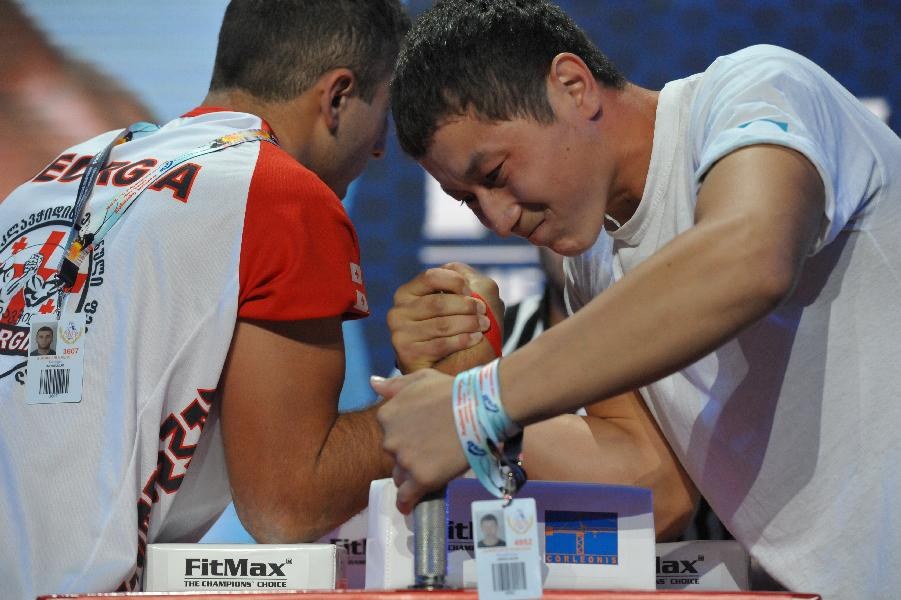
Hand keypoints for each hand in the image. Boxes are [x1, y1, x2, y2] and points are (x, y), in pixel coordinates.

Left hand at [372, 370, 467, 512]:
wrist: (478, 408)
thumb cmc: (451, 390)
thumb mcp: (420, 379)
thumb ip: (394, 385)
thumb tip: (372, 383)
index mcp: (387, 415)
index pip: (389, 433)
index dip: (406, 436)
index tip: (421, 436)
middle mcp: (390, 439)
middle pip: (394, 455)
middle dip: (408, 454)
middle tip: (431, 451)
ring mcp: (405, 460)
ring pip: (400, 475)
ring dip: (410, 475)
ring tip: (430, 472)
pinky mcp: (421, 478)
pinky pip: (407, 496)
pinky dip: (407, 502)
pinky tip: (409, 507)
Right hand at [388, 262, 502, 373]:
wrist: (443, 367)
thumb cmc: (453, 329)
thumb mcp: (456, 300)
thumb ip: (460, 280)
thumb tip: (459, 272)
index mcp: (407, 293)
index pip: (430, 276)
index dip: (455, 281)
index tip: (470, 292)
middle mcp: (398, 312)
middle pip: (438, 303)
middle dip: (466, 307)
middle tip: (484, 313)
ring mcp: (400, 334)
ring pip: (441, 324)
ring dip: (468, 324)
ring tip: (483, 326)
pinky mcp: (407, 355)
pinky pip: (440, 344)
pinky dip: (462, 340)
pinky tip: (475, 338)